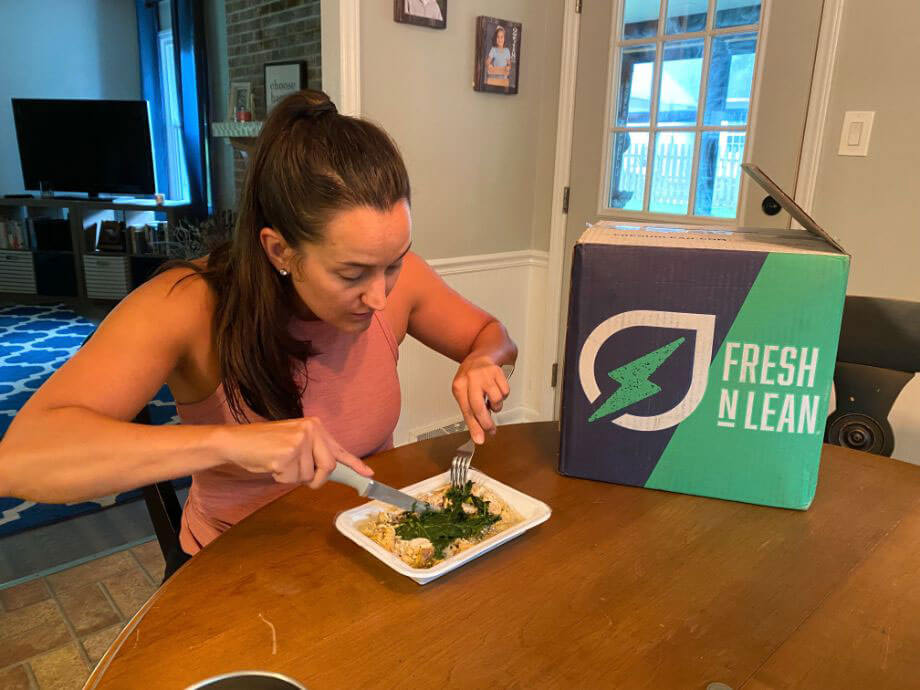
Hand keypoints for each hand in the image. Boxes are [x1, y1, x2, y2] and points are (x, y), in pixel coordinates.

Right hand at [220, 417, 373, 487]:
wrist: (237, 441)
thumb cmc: (265, 445)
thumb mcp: (294, 441)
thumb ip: (314, 452)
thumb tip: (331, 469)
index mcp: (315, 426)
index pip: (339, 449)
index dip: (355, 464)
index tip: (369, 474)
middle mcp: (311, 430)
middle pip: (328, 467)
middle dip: (316, 478)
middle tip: (300, 476)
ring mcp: (299, 442)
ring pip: (308, 476)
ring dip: (292, 476)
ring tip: (278, 462)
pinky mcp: (286, 454)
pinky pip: (291, 479)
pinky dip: (280, 478)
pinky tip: (270, 464)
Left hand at [451, 357, 511, 443]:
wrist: (483, 352)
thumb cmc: (472, 375)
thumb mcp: (465, 390)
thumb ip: (470, 410)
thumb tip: (478, 432)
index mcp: (459, 385)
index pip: (466, 411)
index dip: (474, 427)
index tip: (479, 439)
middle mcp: (471, 379)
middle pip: (479, 408)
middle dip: (486, 423)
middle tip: (490, 429)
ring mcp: (484, 375)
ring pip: (496, 400)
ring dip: (496, 405)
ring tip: (492, 399)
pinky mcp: (497, 372)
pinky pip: (505, 392)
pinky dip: (503, 394)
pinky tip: (497, 389)